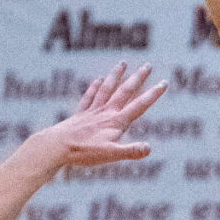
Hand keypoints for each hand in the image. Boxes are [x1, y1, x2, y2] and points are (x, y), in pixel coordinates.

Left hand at [40, 63, 168, 171]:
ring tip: (122, 63)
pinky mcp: (80, 115)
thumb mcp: (111, 155)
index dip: (152, 95)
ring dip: (116, 76)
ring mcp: (92, 112)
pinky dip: (95, 87)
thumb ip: (131, 151)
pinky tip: (98, 79)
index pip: (139, 106)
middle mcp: (105, 113)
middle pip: (124, 92)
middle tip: (148, 66)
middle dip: (137, 79)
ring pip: (107, 89)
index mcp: (116, 122)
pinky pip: (89, 97)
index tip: (164, 83)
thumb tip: (149, 148)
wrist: (56, 147)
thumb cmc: (84, 152)